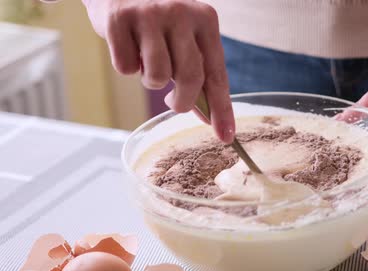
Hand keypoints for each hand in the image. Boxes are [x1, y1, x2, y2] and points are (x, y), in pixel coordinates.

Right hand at [82, 0, 234, 142]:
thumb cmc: (155, 19)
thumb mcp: (183, 37)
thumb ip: (196, 72)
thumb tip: (209, 116)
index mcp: (205, 19)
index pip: (217, 74)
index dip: (221, 109)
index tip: (226, 136)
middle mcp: (181, 13)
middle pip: (191, 78)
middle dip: (182, 102)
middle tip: (173, 102)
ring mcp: (150, 14)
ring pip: (156, 76)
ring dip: (150, 79)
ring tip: (146, 60)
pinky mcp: (118, 18)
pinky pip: (125, 67)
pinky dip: (125, 65)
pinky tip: (126, 45)